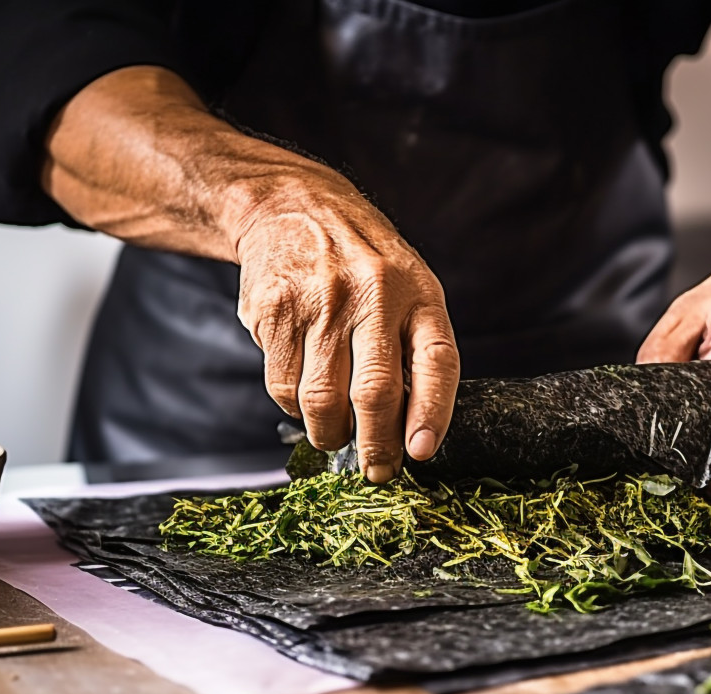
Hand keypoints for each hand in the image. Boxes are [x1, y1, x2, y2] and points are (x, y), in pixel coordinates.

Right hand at [228, 163, 460, 482]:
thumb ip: (414, 348)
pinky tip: (303, 395)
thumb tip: (411, 429)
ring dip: (330, 434)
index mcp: (417, 293)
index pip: (436, 362)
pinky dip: (294, 406)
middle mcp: (371, 295)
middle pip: (374, 393)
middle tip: (376, 471)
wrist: (292, 205)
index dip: (431, 414)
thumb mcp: (409, 288)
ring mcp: (319, 303)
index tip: (420, 453)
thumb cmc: (365, 263)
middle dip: (376, 447)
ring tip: (335, 434)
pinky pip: (283, 386)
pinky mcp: (273, 311)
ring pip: (322, 401)